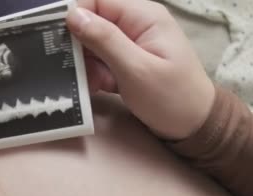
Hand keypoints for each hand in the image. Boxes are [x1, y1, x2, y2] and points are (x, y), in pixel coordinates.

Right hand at [67, 0, 215, 139]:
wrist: (194, 126)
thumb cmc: (170, 98)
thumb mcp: (135, 69)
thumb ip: (104, 40)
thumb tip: (73, 14)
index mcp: (143, 16)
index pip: (98, 0)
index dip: (74, 14)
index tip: (57, 38)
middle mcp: (136, 23)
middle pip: (93, 21)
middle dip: (80, 45)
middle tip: (77, 69)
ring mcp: (131, 43)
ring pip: (93, 43)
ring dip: (87, 63)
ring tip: (94, 83)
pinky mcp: (127, 61)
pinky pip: (101, 59)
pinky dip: (95, 73)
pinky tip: (98, 87)